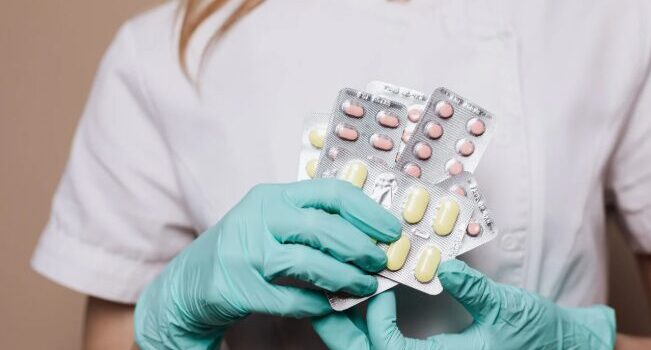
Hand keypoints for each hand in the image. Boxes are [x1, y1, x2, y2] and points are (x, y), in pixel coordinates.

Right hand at [134, 179, 400, 349]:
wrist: (188, 284)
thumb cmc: (241, 250)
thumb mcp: (271, 221)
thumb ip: (310, 219)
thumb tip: (369, 230)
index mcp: (273, 197)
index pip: (331, 193)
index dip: (368, 211)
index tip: (392, 229)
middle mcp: (258, 217)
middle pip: (325, 228)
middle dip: (362, 247)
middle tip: (382, 262)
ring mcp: (246, 252)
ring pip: (310, 263)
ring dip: (346, 278)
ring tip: (365, 287)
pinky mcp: (238, 287)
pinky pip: (290, 298)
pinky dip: (316, 304)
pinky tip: (330, 305)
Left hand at [312, 260, 615, 349]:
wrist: (558, 347)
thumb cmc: (536, 333)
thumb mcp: (508, 307)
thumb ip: (475, 290)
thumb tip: (444, 266)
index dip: (376, 322)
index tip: (380, 289)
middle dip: (340, 332)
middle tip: (320, 300)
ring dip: (351, 331)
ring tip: (334, 298)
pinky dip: (370, 332)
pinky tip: (366, 306)